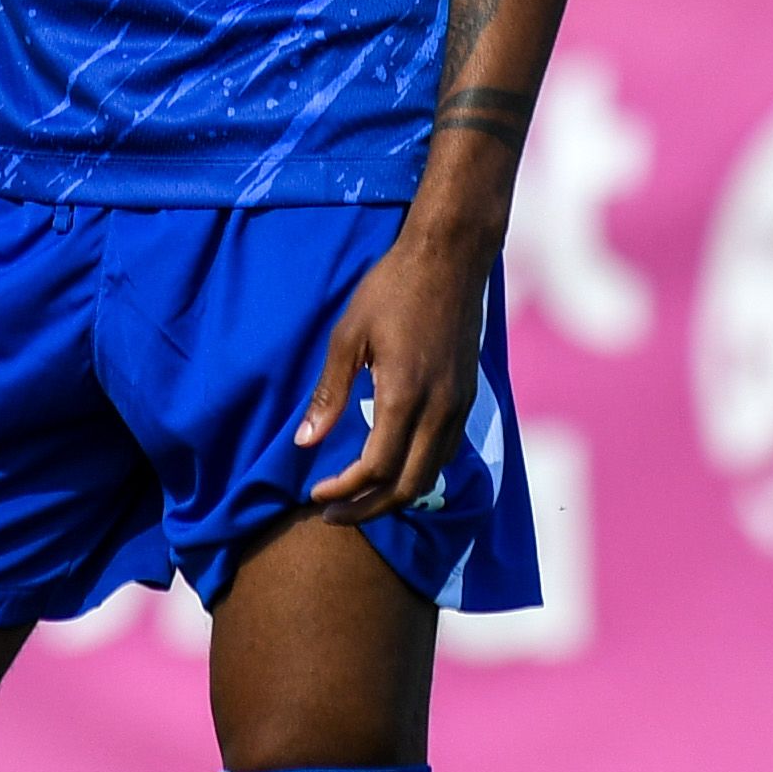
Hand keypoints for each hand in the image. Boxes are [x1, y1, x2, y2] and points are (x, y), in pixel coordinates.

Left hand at [296, 223, 489, 524]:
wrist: (450, 258)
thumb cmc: (392, 289)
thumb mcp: (348, 336)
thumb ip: (329, 394)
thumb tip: (304, 443)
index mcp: (405, 395)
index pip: (376, 468)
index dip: (344, 490)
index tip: (315, 493)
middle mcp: (439, 409)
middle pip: (408, 487)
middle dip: (369, 509)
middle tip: (333, 513)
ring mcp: (459, 405)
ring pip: (432, 475)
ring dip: (395, 495)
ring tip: (359, 496)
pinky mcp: (468, 397)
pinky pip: (445, 452)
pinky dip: (418, 472)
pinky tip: (393, 464)